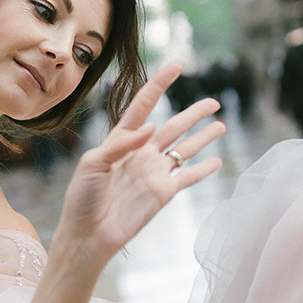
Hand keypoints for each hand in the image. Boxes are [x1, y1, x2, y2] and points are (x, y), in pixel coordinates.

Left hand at [52, 63, 224, 270]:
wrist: (88, 235)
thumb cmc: (82, 198)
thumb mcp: (92, 164)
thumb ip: (122, 144)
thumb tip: (152, 127)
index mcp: (121, 140)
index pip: (144, 106)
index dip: (160, 85)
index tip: (176, 66)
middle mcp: (141, 153)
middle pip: (173, 126)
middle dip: (193, 113)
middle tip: (213, 102)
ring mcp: (154, 173)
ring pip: (185, 149)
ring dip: (203, 137)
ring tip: (221, 124)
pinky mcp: (163, 194)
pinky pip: (188, 177)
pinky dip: (203, 169)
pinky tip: (217, 160)